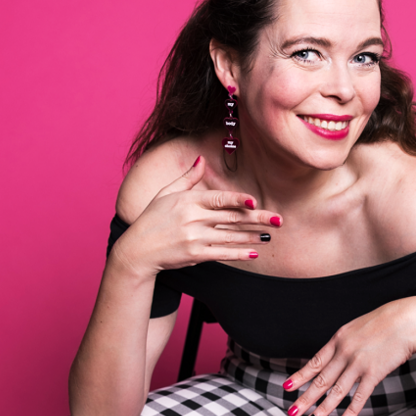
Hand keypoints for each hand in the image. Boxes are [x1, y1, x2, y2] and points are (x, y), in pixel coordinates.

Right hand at [111, 156, 281, 276]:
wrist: (137, 250)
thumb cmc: (151, 219)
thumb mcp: (166, 193)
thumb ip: (188, 178)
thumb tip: (202, 160)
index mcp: (188, 201)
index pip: (218, 199)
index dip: (238, 200)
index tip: (255, 201)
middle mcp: (193, 219)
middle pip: (231, 218)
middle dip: (257, 219)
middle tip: (278, 220)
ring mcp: (194, 238)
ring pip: (230, 236)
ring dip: (252, 237)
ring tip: (270, 236)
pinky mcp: (194, 255)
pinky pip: (222, 253)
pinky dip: (239, 253)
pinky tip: (254, 252)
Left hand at [282, 297, 415, 415]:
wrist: (408, 319)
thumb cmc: (385, 323)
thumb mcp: (358, 328)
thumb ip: (346, 342)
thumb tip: (336, 356)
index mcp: (338, 339)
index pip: (314, 362)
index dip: (300, 377)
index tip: (287, 387)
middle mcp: (344, 351)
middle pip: (320, 380)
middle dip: (305, 399)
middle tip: (292, 413)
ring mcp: (358, 362)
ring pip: (336, 391)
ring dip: (323, 409)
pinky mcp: (374, 372)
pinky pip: (359, 396)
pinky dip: (350, 411)